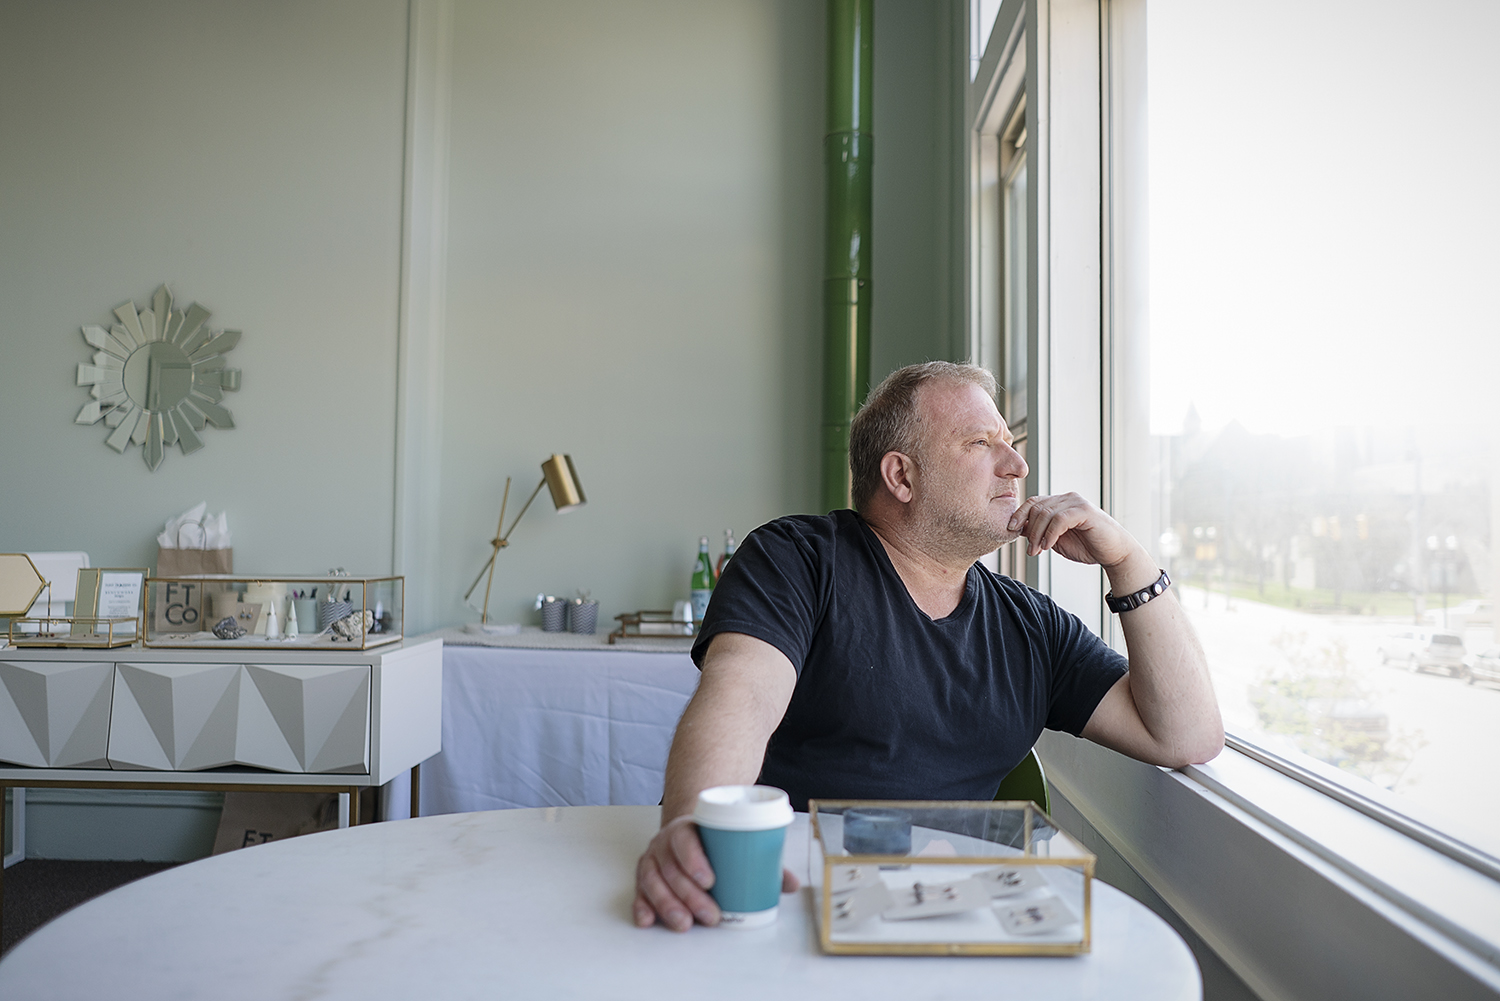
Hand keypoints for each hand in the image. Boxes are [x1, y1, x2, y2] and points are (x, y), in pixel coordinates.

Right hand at [633, 816, 799, 931]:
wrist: (687, 829)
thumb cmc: (712, 840)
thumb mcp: (734, 843)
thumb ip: (762, 861)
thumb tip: (791, 884)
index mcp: (687, 828)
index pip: (685, 839)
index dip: (694, 859)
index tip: (710, 880)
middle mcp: (665, 842)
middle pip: (671, 868)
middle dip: (689, 895)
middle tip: (710, 914)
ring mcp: (653, 859)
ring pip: (654, 882)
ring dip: (668, 905)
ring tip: (685, 924)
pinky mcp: (645, 876)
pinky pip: (640, 892)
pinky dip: (642, 907)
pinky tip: (648, 920)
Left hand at [1007, 492, 1140, 569]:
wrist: (1113, 553)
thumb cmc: (1087, 546)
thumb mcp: (1056, 540)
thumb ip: (1040, 531)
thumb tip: (1019, 528)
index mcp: (1060, 503)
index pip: (1033, 502)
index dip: (1019, 514)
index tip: (1011, 529)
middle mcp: (1067, 498)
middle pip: (1037, 507)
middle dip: (1030, 530)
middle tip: (1030, 550)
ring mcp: (1076, 503)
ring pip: (1046, 513)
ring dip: (1038, 534)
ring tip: (1038, 550)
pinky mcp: (1085, 511)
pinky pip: (1059, 519)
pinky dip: (1050, 533)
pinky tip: (1049, 546)